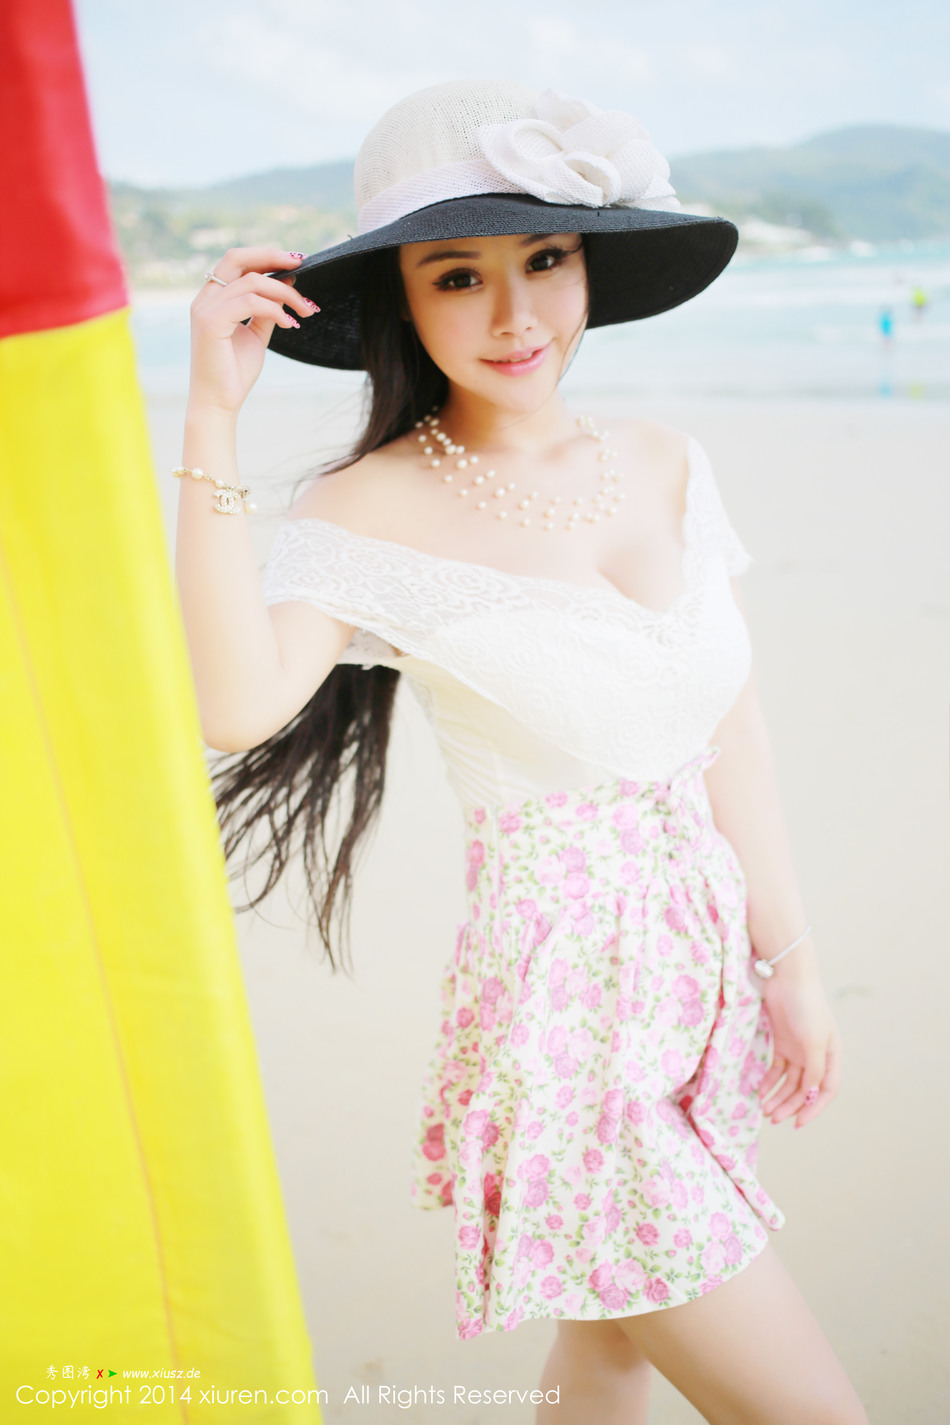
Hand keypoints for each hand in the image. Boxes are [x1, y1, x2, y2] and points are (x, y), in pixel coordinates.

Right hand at [187, 246, 318, 415]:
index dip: (266, 256)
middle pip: (237, 257)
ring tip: (305, 309)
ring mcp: (205, 309)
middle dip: (272, 256)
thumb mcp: (256, 334)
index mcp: (213, 298)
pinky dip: (275, 309)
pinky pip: (249, 301)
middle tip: (301, 262)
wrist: (219, 403)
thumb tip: (288, 284)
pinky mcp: (210, 322)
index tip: (296, 262)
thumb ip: (267, 309)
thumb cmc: (235, 372)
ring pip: (251, 282)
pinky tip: (290, 324)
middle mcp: (205, 298)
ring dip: (285, 293)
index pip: (238, 263)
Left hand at [757, 951, 841, 1129]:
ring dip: (778, 1096)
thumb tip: (809, 1095)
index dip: (813, 1108)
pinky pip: (777, 1068)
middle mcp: (816, 1055)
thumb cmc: (806, 1006)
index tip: (798, 1123)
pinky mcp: (782, 1041)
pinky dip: (769, 1081)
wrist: (787, 976)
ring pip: (789, 1081)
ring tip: (765, 1109)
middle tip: (773, 1118)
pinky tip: (760, 1091)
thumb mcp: (813, 1041)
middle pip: (804, 1088)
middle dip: (790, 1105)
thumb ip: (813, 1069)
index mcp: (831, 1055)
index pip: (825, 1090)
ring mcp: (798, 1048)